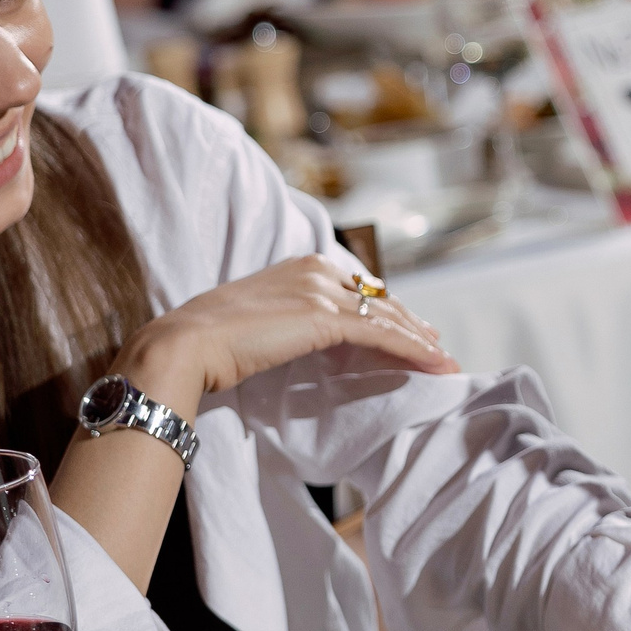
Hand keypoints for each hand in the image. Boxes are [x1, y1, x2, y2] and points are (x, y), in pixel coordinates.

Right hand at [117, 255, 459, 411]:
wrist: (186, 345)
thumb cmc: (209, 342)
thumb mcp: (258, 321)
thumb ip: (289, 320)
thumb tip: (305, 338)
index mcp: (302, 266)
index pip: (359, 289)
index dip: (388, 311)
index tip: (410, 330)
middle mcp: (317, 270)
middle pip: (380, 299)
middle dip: (412, 325)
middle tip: (437, 347)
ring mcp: (322, 291)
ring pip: (387, 316)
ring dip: (421, 342)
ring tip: (444, 363)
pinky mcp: (325, 318)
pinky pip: (381, 334)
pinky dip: (412, 351)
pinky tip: (432, 365)